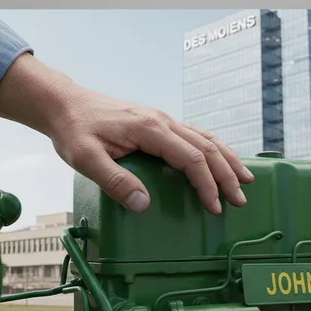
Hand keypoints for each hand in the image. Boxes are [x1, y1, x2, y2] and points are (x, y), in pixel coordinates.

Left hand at [0, 53, 253, 213]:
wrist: (65, 103)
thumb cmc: (74, 131)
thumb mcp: (86, 159)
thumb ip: (114, 181)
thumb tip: (143, 204)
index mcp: (149, 130)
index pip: (191, 158)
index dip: (206, 184)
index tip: (214, 207)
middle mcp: (162, 121)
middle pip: (206, 147)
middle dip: (227, 175)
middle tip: (241, 200)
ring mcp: (162, 119)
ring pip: (205, 137)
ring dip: (227, 159)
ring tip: (245, 179)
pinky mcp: (158, 122)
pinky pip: (195, 134)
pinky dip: (214, 147)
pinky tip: (220, 158)